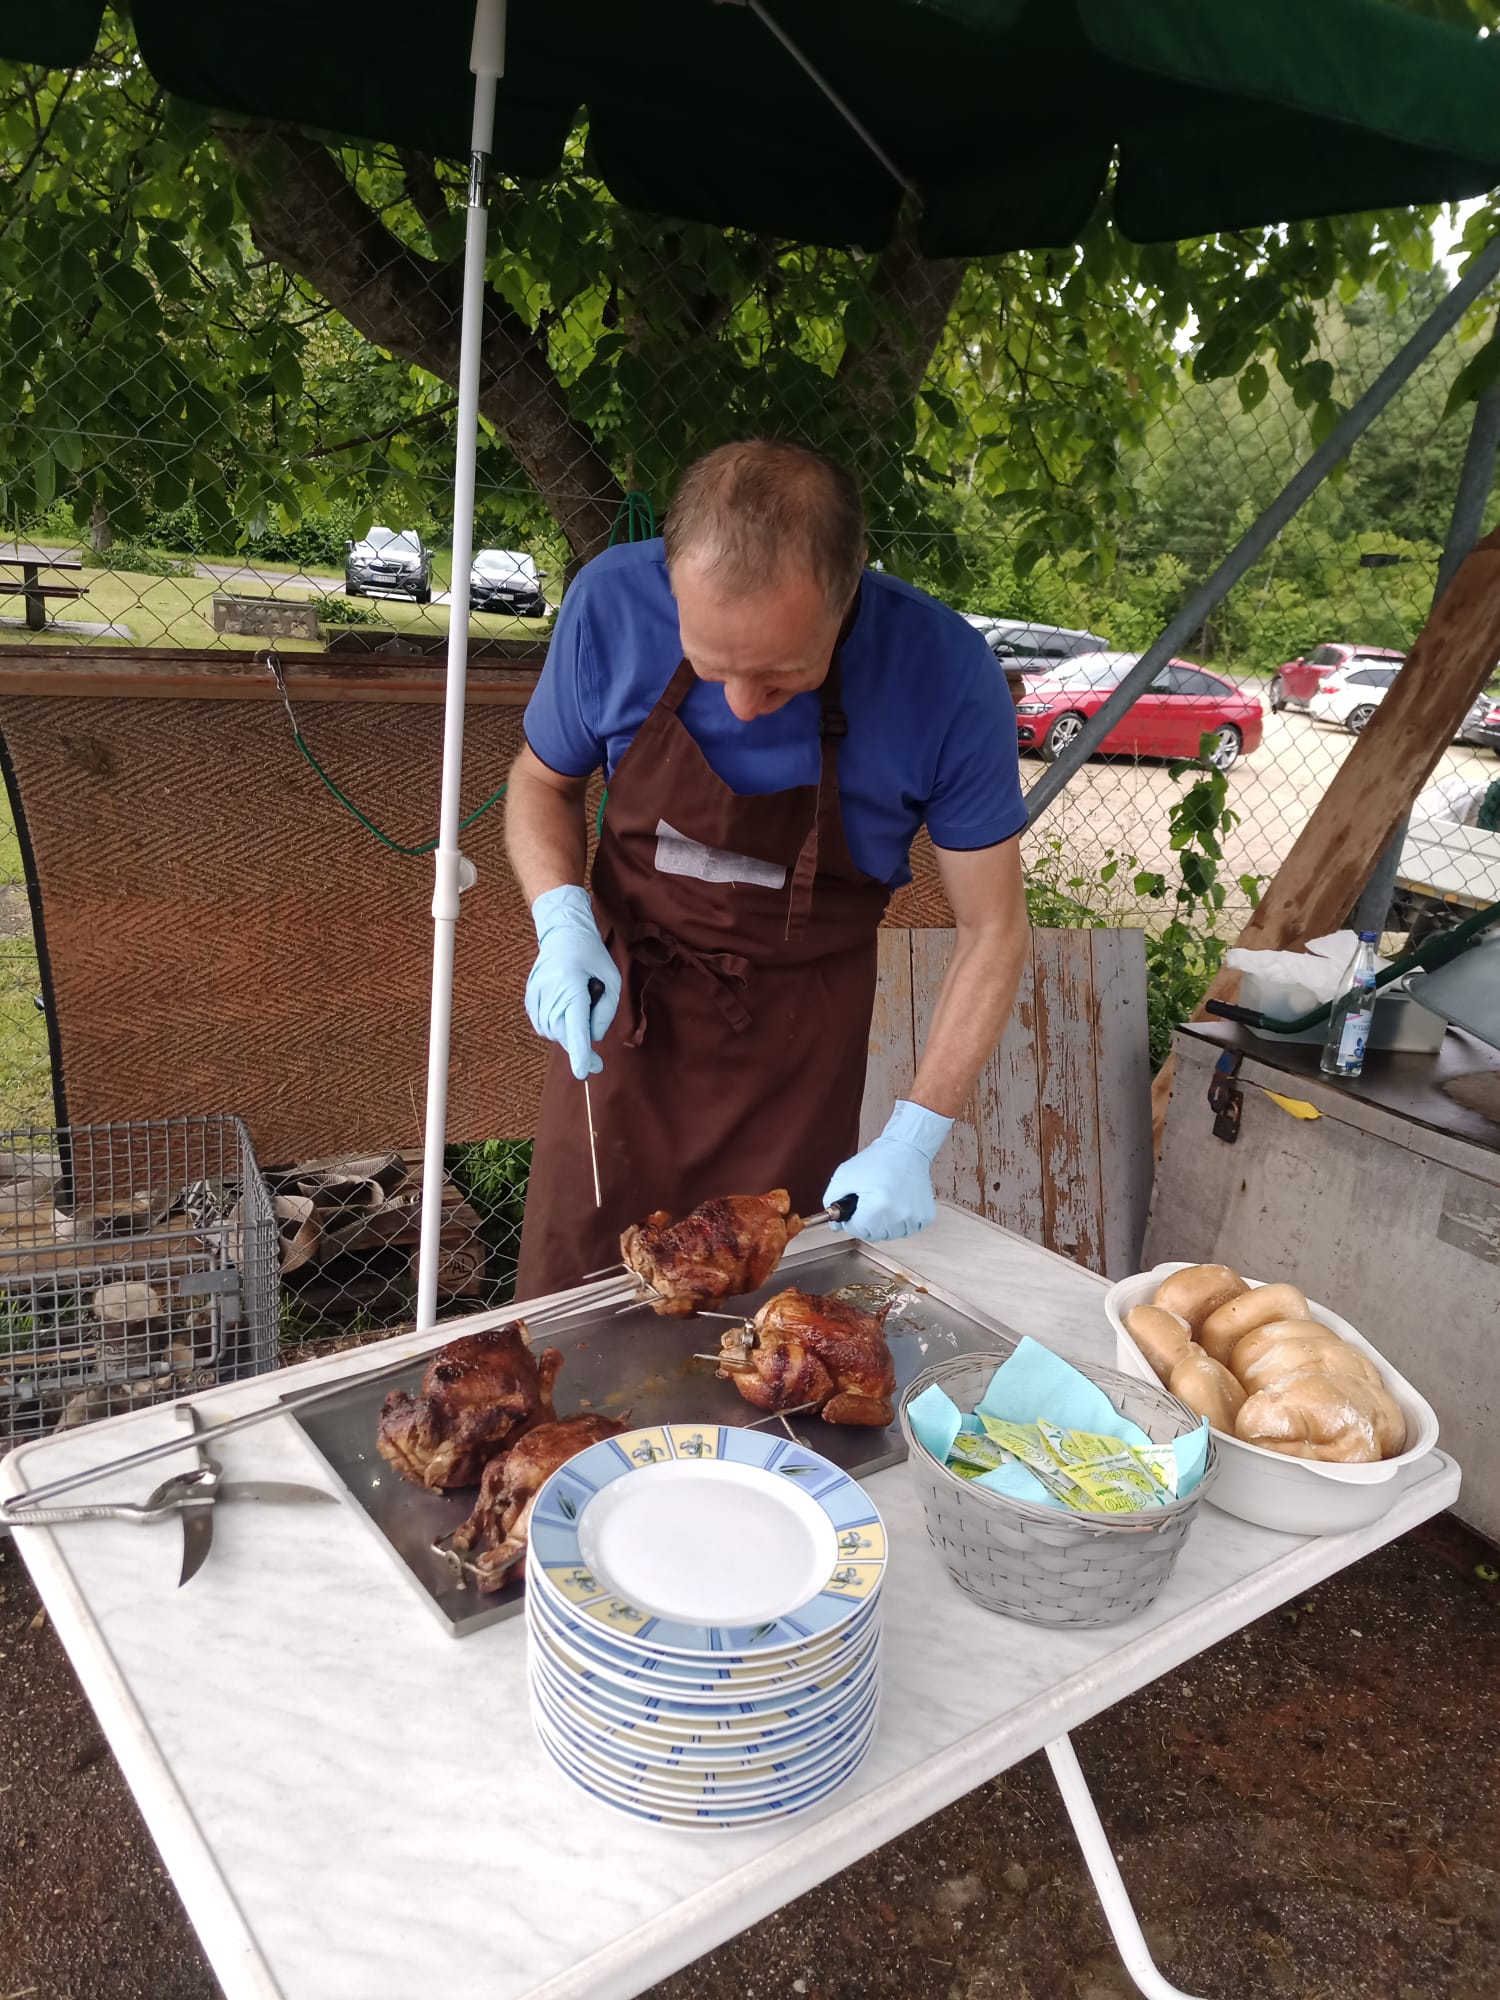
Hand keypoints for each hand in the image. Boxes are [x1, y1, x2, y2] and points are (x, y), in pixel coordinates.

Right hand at [524, 885, 620, 1079]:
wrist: (561, 934)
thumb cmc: (591, 955)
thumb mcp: (611, 980)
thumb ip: (606, 1012)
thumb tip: (593, 1037)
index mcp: (572, 987)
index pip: (577, 1027)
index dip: (580, 1052)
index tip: (582, 1072)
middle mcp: (550, 993)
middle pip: (565, 1034)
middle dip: (580, 1046)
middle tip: (596, 1060)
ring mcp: (536, 997)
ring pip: (553, 1032)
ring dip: (568, 1032)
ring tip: (578, 1007)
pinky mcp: (529, 1000)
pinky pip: (544, 1026)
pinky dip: (557, 1026)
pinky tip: (565, 1009)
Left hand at [822, 1100, 953, 1241]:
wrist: (906, 1149)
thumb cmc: (877, 1161)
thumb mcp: (844, 1175)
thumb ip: (831, 1200)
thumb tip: (835, 1225)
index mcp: (878, 1206)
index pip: (857, 1230)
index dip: (852, 1218)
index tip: (856, 1205)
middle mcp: (899, 1215)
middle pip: (874, 1235)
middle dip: (867, 1222)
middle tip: (870, 1202)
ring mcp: (915, 1218)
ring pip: (891, 1235)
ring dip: (884, 1223)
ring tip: (884, 1202)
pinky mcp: (925, 1217)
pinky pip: (907, 1231)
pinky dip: (900, 1222)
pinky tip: (898, 1204)